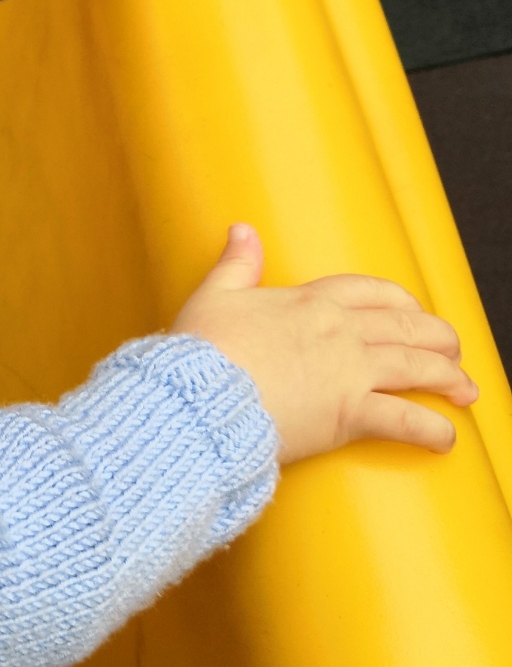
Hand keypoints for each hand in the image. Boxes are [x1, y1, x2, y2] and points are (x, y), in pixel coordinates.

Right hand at [172, 224, 477, 463]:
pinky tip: (445, 437)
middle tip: (452, 350)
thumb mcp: (215, 295)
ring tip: (465, 391)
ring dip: (449, 379)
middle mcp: (339, 332)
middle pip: (407, 326)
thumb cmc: (204, 348)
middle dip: (438, 338)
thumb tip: (241, 230)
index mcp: (309, 302)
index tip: (411, 310)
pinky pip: (407, 420)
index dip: (400, 300)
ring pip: (419, 367)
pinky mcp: (351, 414)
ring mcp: (350, 372)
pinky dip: (432, 430)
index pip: (370, 291)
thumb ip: (236, 263)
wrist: (201, 393)